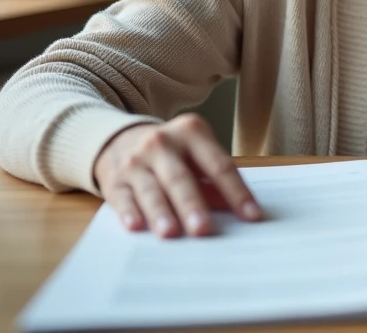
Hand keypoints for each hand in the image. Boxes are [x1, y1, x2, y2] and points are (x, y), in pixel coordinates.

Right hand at [93, 113, 262, 237]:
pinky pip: (122, 197)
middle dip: (192, 204)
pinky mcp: (115, 179)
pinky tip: (135, 226)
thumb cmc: (171, 153)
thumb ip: (214, 182)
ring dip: (161, 212)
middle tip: (204, 229)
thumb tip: (239, 213)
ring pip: (150, 189)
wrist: (120, 139)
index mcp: (192, 132)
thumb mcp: (196, 156)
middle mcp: (162, 143)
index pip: (219, 165)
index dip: (236, 192)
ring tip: (170, 233)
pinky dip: (128, 212)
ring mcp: (136, 161)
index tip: (252, 216)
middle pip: (181, 177)